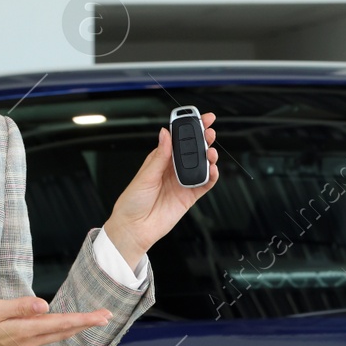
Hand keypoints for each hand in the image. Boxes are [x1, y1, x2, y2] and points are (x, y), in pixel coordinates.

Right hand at [0, 296, 111, 345]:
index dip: (84, 319)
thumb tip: (44, 305)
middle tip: (107, 315)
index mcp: (23, 331)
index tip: (103, 316)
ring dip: (75, 327)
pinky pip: (45, 337)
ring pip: (56, 335)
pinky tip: (65, 326)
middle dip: (86, 323)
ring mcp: (22, 344)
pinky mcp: (16, 344)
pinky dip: (60, 330)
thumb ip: (18, 307)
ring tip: (92, 320)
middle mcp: (27, 341)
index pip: (61, 323)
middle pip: (63, 331)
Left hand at [102, 111, 219, 266]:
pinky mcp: (190, 196)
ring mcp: (182, 182)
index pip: (178, 140)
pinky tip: (213, 170)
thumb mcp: (145, 175)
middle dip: (203, 139)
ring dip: (209, 157)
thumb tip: (165, 133)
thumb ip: (160, 155)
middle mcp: (173, 170)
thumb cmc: (132, 202)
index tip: (199, 117)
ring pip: (202, 165)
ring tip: (211, 152)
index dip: (189, 128)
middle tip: (210, 131)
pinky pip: (205, 184)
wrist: (134, 228)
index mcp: (160, 160)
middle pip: (193, 150)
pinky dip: (212, 176)